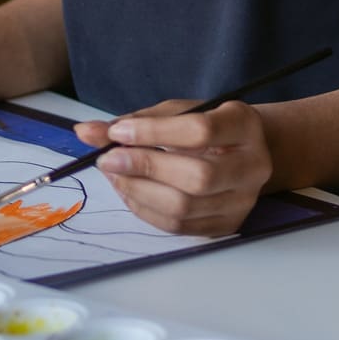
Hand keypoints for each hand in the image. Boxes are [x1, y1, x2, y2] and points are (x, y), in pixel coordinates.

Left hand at [71, 100, 270, 235]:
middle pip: (197, 176)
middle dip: (144, 168)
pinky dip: (145, 209)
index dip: (153, 133)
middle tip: (108, 159)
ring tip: (115, 175)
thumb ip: (136, 122)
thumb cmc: (209, 126)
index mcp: (244, 126)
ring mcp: (243, 201)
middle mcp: (253, 166)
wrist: (246, 152)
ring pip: (185, 207)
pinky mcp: (227, 225)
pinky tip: (130, 190)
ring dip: (139, 191)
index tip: (117, 132)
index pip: (200, 131)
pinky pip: (178, 226)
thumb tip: (86, 132)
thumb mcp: (178, 113)